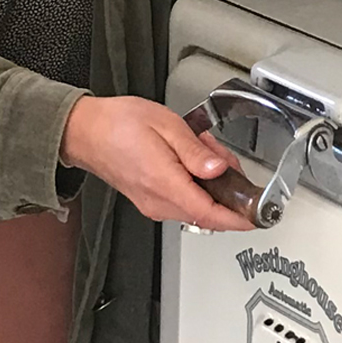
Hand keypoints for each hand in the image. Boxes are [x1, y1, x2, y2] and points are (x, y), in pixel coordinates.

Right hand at [60, 96, 255, 230]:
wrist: (84, 130)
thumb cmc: (118, 123)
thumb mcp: (166, 126)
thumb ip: (196, 152)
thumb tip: (219, 170)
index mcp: (164, 183)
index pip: (209, 213)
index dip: (238, 218)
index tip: (257, 217)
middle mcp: (158, 201)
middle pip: (207, 210)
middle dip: (225, 188)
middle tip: (220, 156)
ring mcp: (153, 204)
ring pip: (196, 205)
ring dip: (209, 183)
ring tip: (199, 150)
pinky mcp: (150, 201)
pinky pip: (182, 200)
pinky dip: (195, 183)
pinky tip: (189, 159)